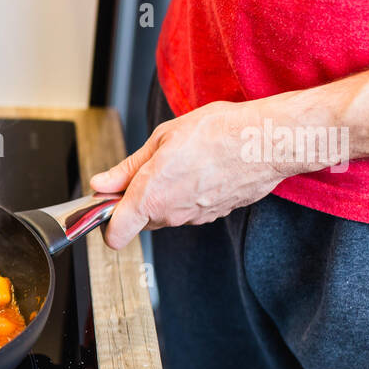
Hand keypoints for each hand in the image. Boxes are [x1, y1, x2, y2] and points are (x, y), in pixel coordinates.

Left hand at [89, 97, 318, 249]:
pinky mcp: (213, 215)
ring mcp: (194, 218)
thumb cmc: (218, 133)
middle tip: (147, 169)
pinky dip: (187, 194)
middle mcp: (170, 215)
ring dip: (164, 195)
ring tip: (180, 162)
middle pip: (139, 220)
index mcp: (150, 198)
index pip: (115, 235)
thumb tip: (101, 183)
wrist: (266, 141)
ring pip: (165, 214)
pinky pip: (188, 209)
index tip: (107, 203)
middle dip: (136, 200)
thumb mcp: (161, 139)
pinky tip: (200, 169)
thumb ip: (127, 168)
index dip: (105, 222)